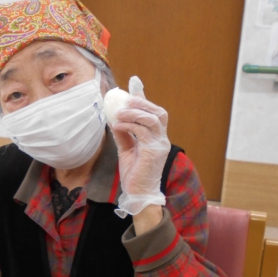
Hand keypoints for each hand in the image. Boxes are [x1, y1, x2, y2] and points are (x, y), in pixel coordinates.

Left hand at [110, 76, 170, 218]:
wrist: (138, 195)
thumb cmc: (134, 175)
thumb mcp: (126, 150)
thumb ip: (124, 134)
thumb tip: (115, 119)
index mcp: (157, 138)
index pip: (154, 113)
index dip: (144, 97)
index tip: (134, 82)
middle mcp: (162, 140)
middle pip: (158, 112)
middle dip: (142, 102)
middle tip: (125, 99)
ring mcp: (160, 145)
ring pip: (152, 119)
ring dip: (134, 113)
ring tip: (119, 113)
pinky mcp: (154, 152)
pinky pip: (143, 132)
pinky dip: (129, 125)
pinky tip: (117, 124)